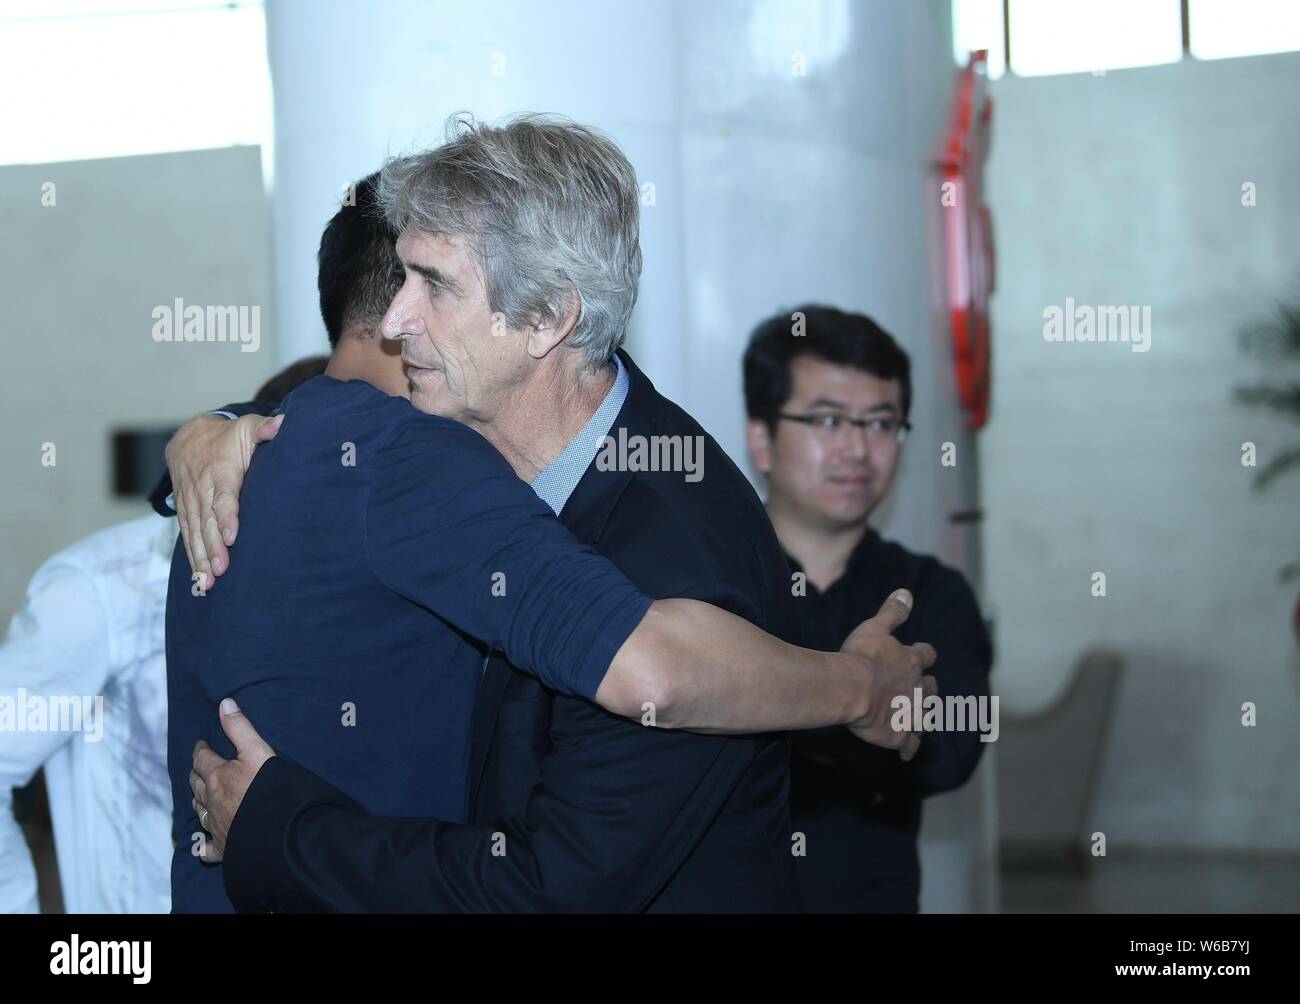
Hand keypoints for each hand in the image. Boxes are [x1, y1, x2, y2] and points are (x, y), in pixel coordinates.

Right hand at [168, 412, 281, 588]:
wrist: (187, 438)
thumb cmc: (227, 437)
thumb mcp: (246, 427)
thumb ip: (264, 428)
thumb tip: (282, 424)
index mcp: (220, 471)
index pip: (224, 497)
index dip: (227, 517)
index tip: (233, 536)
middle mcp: (202, 489)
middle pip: (208, 521)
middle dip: (213, 547)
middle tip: (221, 570)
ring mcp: (191, 502)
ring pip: (195, 533)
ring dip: (201, 558)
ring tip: (209, 581)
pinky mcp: (185, 512)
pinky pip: (186, 535)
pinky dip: (192, 556)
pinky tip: (198, 577)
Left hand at [190, 698, 276, 862]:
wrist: (277, 831)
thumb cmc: (269, 789)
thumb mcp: (258, 751)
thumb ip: (240, 728)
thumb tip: (224, 703)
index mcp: (218, 776)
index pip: (202, 758)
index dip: (200, 749)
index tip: (201, 744)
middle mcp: (211, 801)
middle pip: (196, 784)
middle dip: (196, 773)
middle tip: (199, 767)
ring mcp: (215, 826)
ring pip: (199, 811)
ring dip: (197, 800)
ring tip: (200, 795)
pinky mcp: (223, 847)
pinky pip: (207, 847)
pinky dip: (204, 843)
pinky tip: (203, 845)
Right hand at [841, 589, 937, 760]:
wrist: (851, 689)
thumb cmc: (860, 656)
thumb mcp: (875, 626)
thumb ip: (893, 611)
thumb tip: (907, 592)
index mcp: (912, 661)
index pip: (927, 655)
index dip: (924, 655)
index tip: (921, 656)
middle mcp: (917, 689)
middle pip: (931, 689)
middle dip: (926, 688)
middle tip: (919, 689)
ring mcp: (910, 714)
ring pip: (926, 716)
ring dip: (922, 716)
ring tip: (915, 717)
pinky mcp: (899, 736)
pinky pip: (909, 745)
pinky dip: (908, 748)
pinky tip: (906, 753)